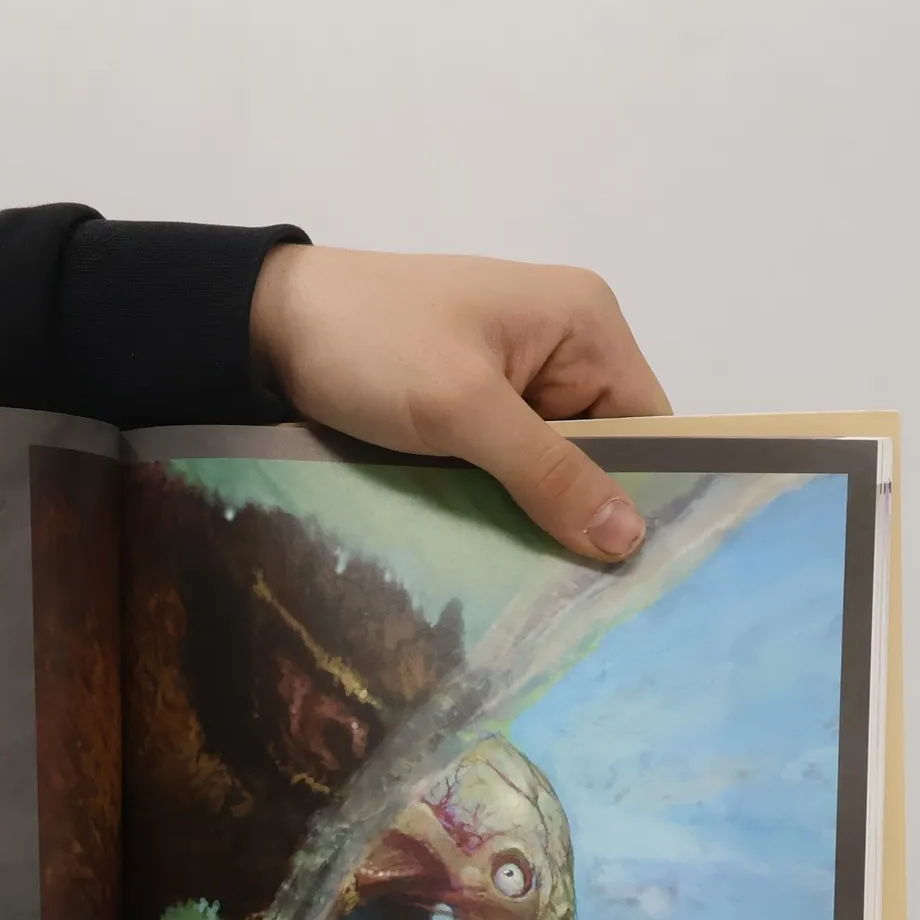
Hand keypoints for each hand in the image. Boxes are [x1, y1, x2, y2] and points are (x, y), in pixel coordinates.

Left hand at [249, 246, 670, 560]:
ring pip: (552, 468)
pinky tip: (497, 551)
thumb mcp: (463, 409)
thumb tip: (628, 537)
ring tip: (540, 586)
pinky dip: (502, 503)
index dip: (646, 492)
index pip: (651, 423)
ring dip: (539, 515)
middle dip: (587, 513)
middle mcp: (564, 346)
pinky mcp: (471, 407)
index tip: (636, 569)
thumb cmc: (371, 344)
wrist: (268, 324)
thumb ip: (548, 473)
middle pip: (604, 452)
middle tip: (584, 597)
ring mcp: (516, 379)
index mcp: (586, 322)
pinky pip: (508, 467)